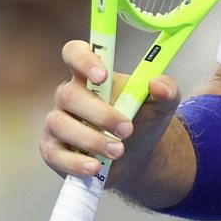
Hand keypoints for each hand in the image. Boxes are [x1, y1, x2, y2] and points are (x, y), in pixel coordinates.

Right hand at [40, 39, 181, 182]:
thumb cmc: (142, 122)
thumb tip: (157, 85)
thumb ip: (166, 90)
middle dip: (100, 113)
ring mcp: (58, 123)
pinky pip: (55, 155)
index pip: (74, 53)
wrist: (137, 158)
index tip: (102, 76)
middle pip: (69, 95)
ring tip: (119, 151)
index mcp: (90, 76)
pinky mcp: (53, 151)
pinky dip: (75, 162)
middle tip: (127, 129)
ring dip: (91, 139)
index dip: (83, 60)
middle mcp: (68, 96)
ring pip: (60, 124)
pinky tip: (95, 167)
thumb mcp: (161, 106)